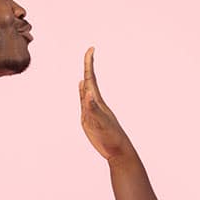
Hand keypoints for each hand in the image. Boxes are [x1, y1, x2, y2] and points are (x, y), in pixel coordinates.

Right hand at [79, 47, 133, 162]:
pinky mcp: (89, 118)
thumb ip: (92, 107)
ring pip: (86, 90)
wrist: (117, 150)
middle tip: (89, 52)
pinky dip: (82, 93)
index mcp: (97, 101)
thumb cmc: (110, 137)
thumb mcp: (100, 122)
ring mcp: (92, 110)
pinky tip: (82, 89)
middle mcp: (95, 103)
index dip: (90, 64)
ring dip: (85, 78)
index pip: (91, 78)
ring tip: (85, 68)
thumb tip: (88, 92)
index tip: (91, 49)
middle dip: (88, 66)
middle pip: (90, 81)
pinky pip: (84, 102)